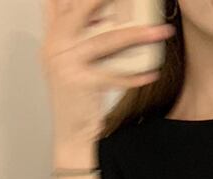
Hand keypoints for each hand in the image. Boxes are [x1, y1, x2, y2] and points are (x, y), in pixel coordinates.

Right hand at [41, 0, 175, 149]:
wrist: (72, 133)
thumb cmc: (77, 98)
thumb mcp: (73, 62)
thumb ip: (83, 38)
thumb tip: (108, 16)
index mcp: (52, 37)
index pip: (58, 2)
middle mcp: (54, 46)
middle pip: (78, 11)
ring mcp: (65, 64)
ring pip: (104, 41)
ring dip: (136, 35)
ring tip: (160, 31)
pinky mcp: (80, 83)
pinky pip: (114, 76)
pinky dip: (135, 76)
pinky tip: (152, 73)